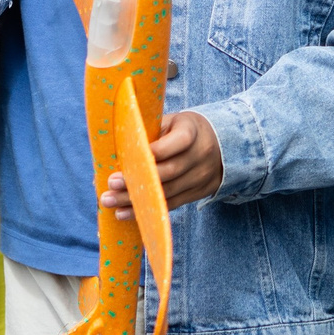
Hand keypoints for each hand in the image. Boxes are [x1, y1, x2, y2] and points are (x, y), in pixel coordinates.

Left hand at [100, 110, 222, 212]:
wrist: (222, 144)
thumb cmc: (183, 129)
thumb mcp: (172, 122)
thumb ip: (151, 132)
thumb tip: (118, 149)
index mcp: (192, 131)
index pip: (178, 141)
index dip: (156, 150)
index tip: (130, 158)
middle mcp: (200, 155)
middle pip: (169, 171)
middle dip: (139, 180)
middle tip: (111, 184)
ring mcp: (201, 177)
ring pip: (167, 192)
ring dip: (137, 200)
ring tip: (110, 202)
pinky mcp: (198, 193)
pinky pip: (171, 204)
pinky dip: (148, 210)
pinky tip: (125, 212)